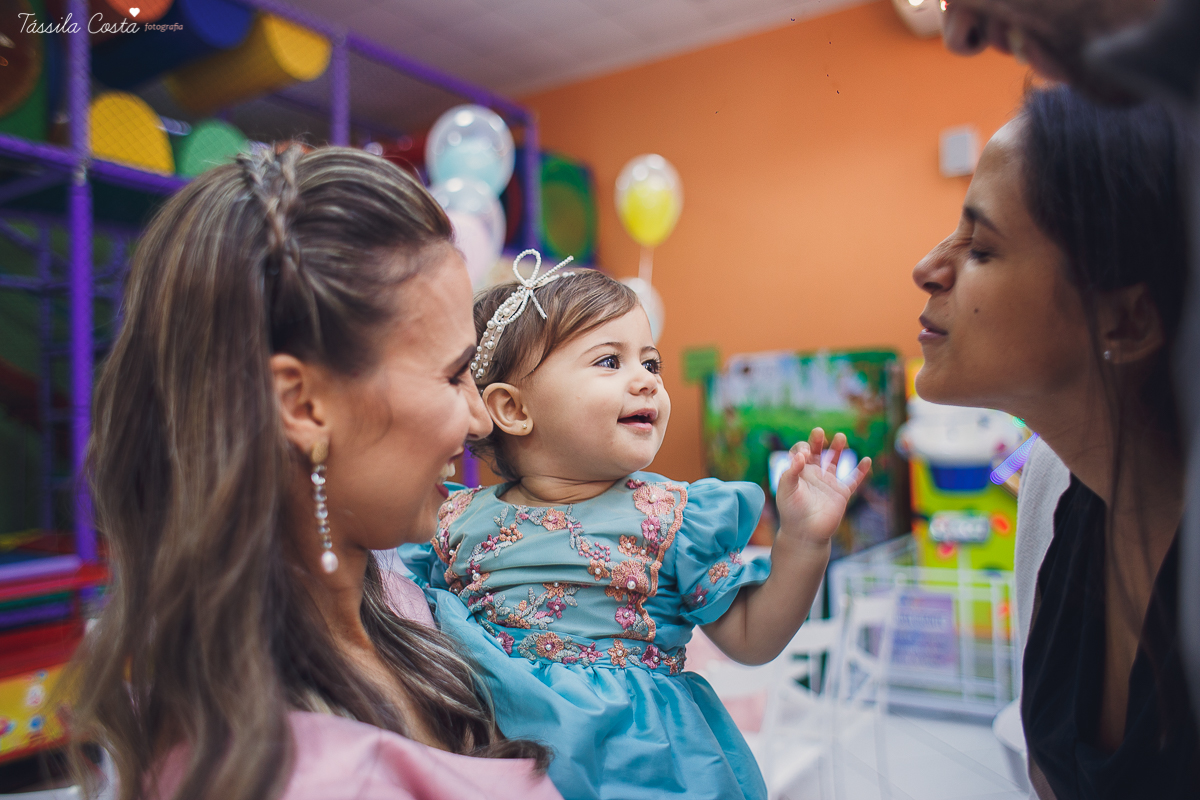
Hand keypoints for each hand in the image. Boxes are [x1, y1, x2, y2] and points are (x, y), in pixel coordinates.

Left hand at [775, 428, 870, 549]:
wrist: (805, 534)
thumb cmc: (792, 512)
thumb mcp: (786, 489)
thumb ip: (791, 472)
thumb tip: (801, 455)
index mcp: (799, 473)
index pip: (800, 453)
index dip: (801, 448)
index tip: (802, 454)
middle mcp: (814, 475)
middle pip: (816, 452)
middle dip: (817, 441)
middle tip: (819, 432)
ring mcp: (828, 484)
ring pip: (835, 461)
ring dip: (838, 449)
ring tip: (841, 436)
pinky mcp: (841, 494)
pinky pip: (853, 480)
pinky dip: (861, 471)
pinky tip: (866, 460)